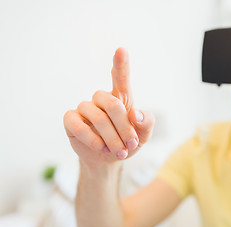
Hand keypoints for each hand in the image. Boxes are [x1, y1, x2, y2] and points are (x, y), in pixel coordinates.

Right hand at [63, 48, 154, 167]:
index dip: (121, 64)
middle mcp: (102, 99)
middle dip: (124, 127)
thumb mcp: (144, 135)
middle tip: (130, 144)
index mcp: (121, 98)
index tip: (122, 50)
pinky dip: (91, 138)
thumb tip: (136, 114)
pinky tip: (100, 147)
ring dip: (111, 138)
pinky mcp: (71, 120)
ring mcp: (85, 108)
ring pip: (97, 117)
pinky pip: (77, 124)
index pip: (121, 78)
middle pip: (113, 104)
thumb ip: (147, 123)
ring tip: (119, 152)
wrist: (109, 160)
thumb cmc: (127, 142)